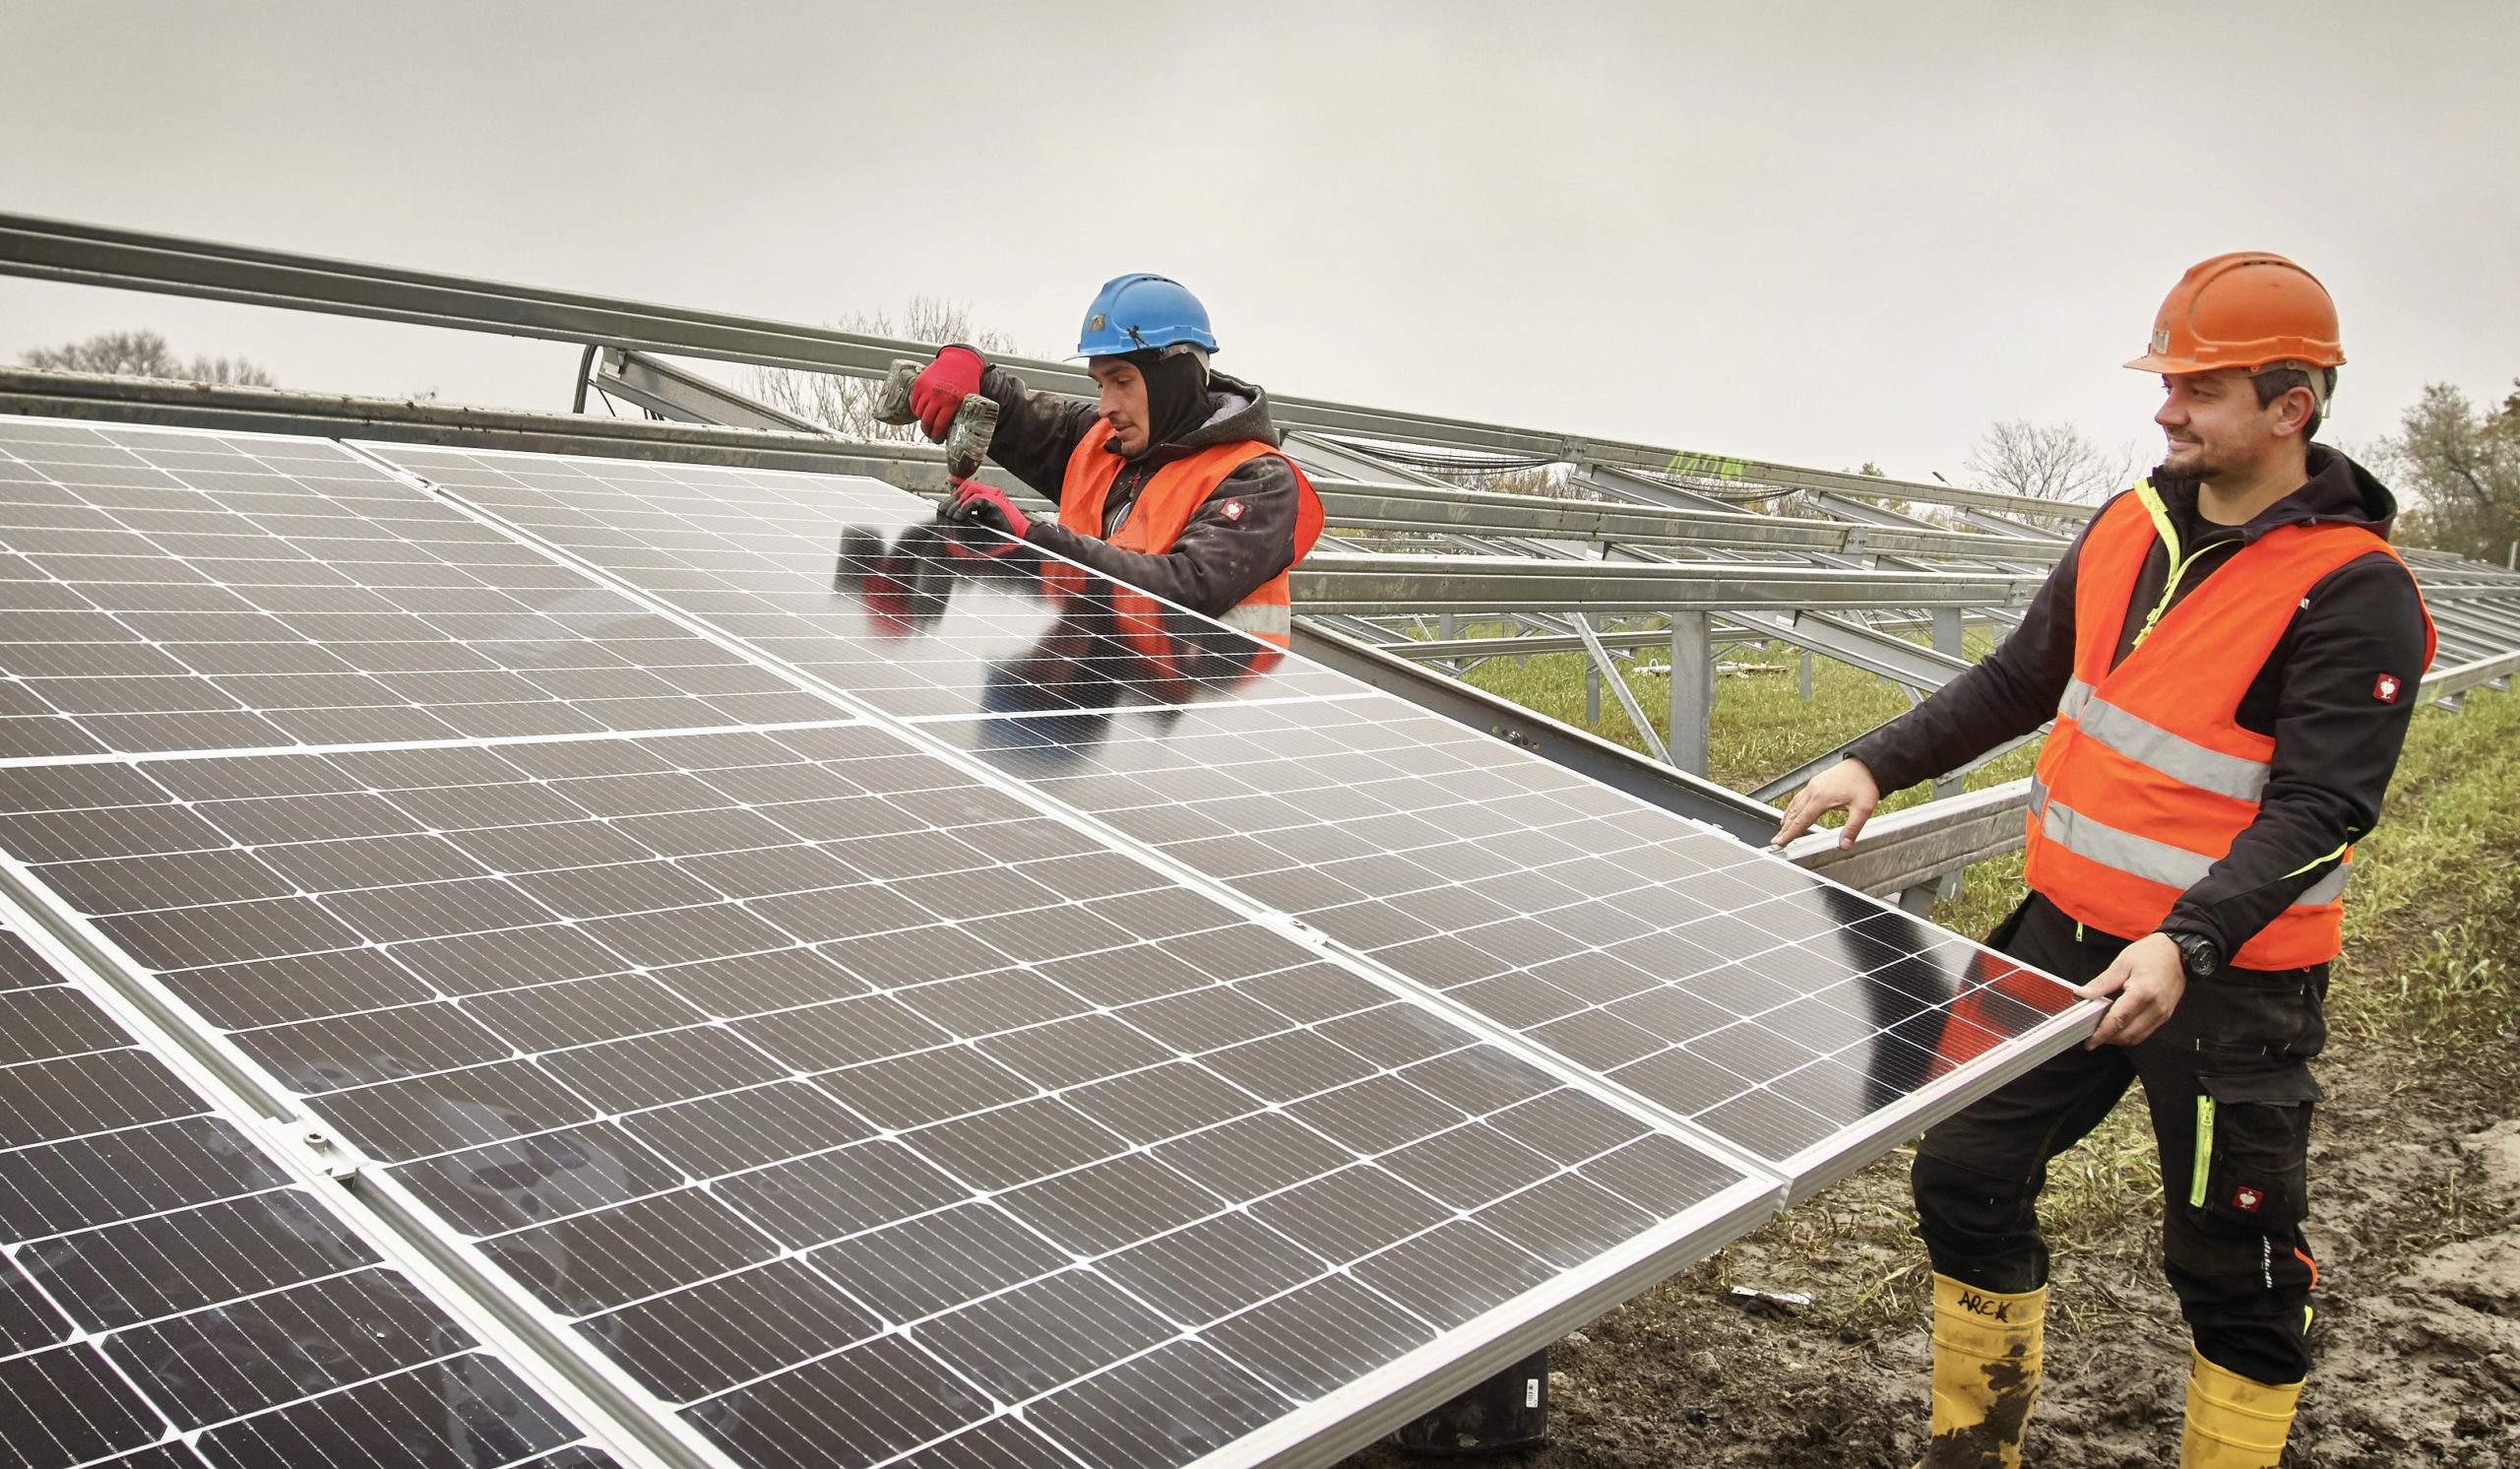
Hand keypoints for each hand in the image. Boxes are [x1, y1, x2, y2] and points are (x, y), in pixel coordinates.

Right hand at [912, 346, 985, 439]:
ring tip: (925, 423)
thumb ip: (962, 414)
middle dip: (927, 430)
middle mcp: (937, 396)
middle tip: (929, 433)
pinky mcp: (920, 383)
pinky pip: (914, 401)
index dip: (937, 434)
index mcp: (951, 402)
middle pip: (927, 419)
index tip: (936, 438)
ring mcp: (927, 389)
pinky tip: (920, 412)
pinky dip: (915, 409)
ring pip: (919, 411)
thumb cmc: (966, 382)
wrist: (959, 361)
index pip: (940, 424)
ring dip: (921, 420)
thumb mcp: (969, 399)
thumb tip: (957, 431)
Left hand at [942, 478, 1030, 541]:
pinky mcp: (995, 503)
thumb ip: (969, 520)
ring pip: (969, 490)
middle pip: (966, 487)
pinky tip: (958, 518)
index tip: (944, 508)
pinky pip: (975, 500)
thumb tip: (952, 520)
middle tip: (943, 512)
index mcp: (988, 497)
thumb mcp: (982, 525)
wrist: (1022, 539)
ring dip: (956, 503)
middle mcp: (992, 493)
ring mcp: (995, 496)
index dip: (953, 497)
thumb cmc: (1004, 535)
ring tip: (950, 516)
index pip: (967, 489)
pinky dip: (964, 509)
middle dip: (952, 499)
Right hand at [1770, 758, 1881, 849]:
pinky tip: (1792, 810)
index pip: (1801, 821)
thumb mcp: (1862, 809)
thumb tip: (1845, 845)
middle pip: (1794, 814)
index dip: (1790, 833)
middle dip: (1784, 829)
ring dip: (1787, 818)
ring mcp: (1814, 785)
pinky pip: (1799, 797)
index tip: (1780, 842)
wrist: (1867, 764)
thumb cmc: (1865, 784)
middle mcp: (1814, 791)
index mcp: (1822, 798)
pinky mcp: (1817, 782)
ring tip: (1781, 829)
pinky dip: (1792, 806)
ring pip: (1795, 804)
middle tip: (1776, 840)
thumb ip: (1852, 829)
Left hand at [2077, 932, 2185, 1048]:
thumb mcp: (2121, 964)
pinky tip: (2118, 1025)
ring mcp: (2163, 1013)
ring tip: (2103, 1031)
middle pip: (2128, 1034)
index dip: (2102, 1034)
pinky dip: (2130, 1033)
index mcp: (2143, 992)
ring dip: (2118, 1038)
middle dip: (2108, 1039)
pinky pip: (2145, 1032)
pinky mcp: (2165, 1015)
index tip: (2089, 1042)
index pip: (2118, 1020)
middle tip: (2092, 1034)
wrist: (2177, 952)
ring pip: (2137, 1037)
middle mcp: (2156, 1007)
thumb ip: (2102, 983)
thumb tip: (2082, 994)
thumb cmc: (2150, 954)